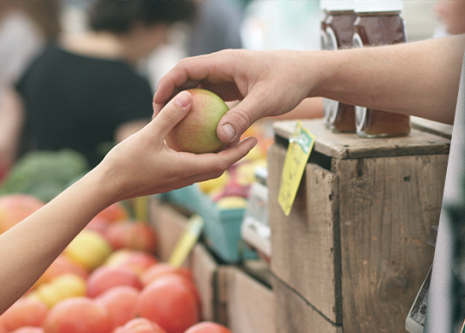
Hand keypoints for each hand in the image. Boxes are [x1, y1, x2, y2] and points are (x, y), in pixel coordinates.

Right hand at [100, 89, 257, 203]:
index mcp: (187, 169)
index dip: (240, 151)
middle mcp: (186, 178)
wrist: (105, 188)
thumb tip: (188, 96)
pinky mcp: (167, 179)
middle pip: (219, 167)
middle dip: (235, 154)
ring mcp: (176, 180)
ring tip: (225, 139)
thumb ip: (169, 116)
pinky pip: (191, 168)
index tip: (254, 139)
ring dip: (218, 157)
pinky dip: (200, 157)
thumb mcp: (148, 135)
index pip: (223, 161)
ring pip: (205, 169)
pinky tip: (194, 143)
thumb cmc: (125, 163)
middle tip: (246, 137)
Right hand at [153, 49, 317, 145]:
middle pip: (188, 79)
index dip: (167, 84)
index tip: (157, 104)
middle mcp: (222, 68)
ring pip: (200, 90)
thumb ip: (243, 117)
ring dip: (187, 107)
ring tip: (175, 128)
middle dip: (172, 98)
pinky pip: (213, 99)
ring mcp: (228, 78)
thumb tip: (221, 138)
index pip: (185, 68)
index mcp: (224, 62)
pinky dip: (205, 113)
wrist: (308, 73)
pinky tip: (200, 133)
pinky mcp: (235, 88)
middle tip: (160, 121)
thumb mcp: (266, 101)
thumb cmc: (289, 81)